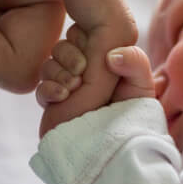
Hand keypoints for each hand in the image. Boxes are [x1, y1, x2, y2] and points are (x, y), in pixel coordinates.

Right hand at [38, 24, 155, 135]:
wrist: (114, 150)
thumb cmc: (133, 117)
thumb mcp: (141, 86)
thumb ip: (135, 61)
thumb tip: (111, 54)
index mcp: (103, 57)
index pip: (84, 33)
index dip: (86, 41)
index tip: (101, 57)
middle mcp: (83, 69)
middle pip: (63, 45)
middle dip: (70, 56)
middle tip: (82, 73)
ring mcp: (66, 85)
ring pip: (49, 64)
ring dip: (59, 72)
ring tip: (73, 87)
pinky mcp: (54, 103)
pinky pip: (41, 87)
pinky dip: (49, 89)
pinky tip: (62, 95)